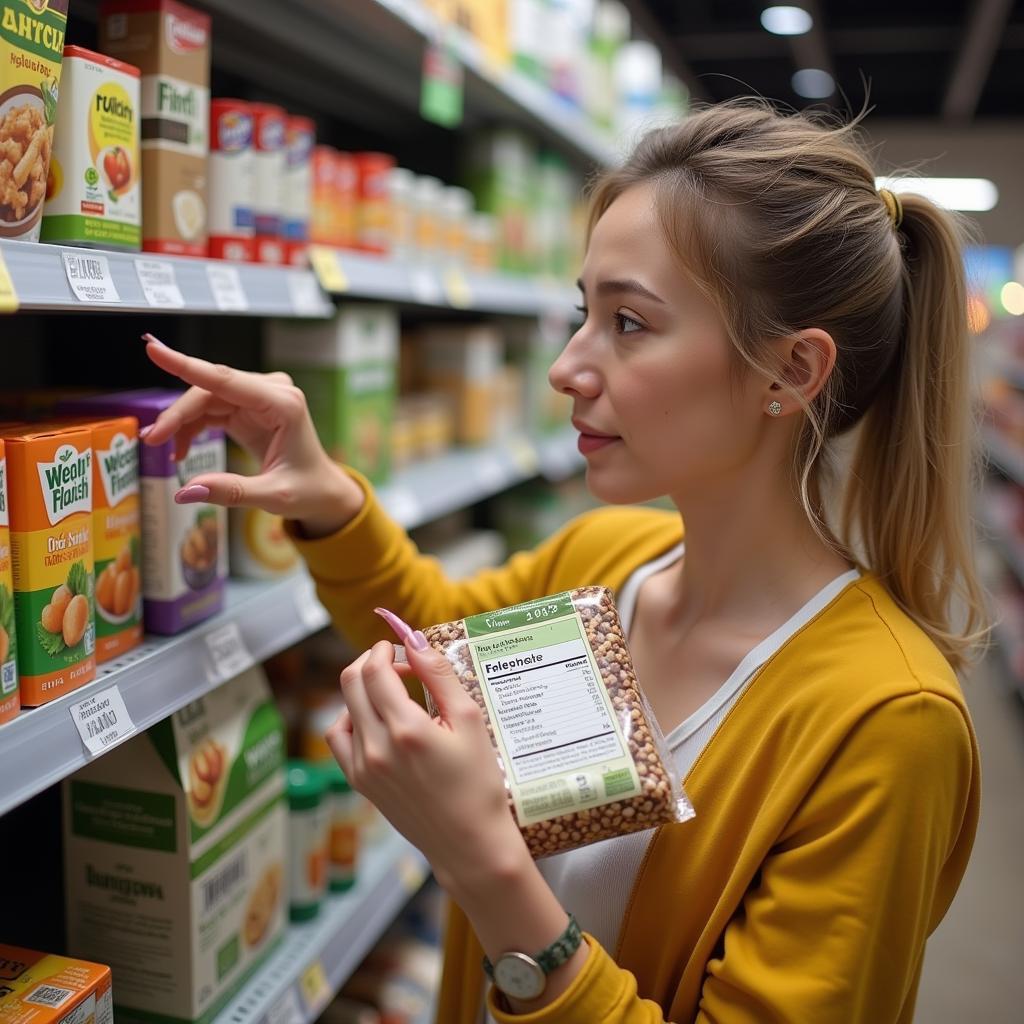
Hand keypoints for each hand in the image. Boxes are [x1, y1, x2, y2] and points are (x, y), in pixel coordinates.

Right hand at [141, 334, 362, 536]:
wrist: (323, 490)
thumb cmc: (308, 490)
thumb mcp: (273, 496)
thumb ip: (231, 492)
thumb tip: (185, 491)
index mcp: (284, 404)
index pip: (226, 380)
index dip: (187, 366)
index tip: (153, 349)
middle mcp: (272, 392)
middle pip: (210, 391)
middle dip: (177, 414)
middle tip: (150, 440)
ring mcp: (259, 397)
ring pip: (205, 398)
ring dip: (181, 422)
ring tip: (163, 448)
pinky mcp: (248, 407)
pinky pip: (210, 409)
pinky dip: (192, 427)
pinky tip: (181, 450)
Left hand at [325, 619, 527, 894]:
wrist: (468, 841)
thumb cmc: (478, 783)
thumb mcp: (469, 721)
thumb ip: (440, 676)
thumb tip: (416, 641)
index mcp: (406, 729)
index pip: (375, 670)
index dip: (385, 650)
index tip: (400, 647)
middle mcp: (377, 747)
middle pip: (352, 682)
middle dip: (371, 662)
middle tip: (396, 663)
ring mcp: (363, 767)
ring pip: (344, 708)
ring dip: (362, 689)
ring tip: (390, 692)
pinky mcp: (360, 782)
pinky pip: (339, 738)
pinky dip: (350, 719)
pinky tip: (375, 720)